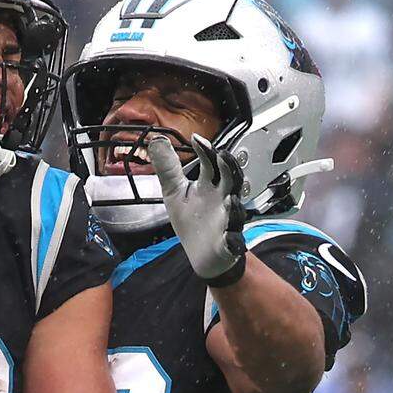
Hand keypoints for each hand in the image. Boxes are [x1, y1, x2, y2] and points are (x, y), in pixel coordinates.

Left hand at [149, 132, 246, 284]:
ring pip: (236, 210)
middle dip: (229, 168)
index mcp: (209, 185)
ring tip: (229, 198)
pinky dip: (233, 238)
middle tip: (221, 156)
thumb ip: (168, 168)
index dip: (206, 151)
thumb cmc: (192, 220)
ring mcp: (227, 221)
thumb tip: (156, 142)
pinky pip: (234, 240)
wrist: (201, 254)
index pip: (211, 164)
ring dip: (234, 204)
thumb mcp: (174, 192)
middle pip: (231, 180)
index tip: (197, 139)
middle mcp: (221, 199)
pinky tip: (230, 236)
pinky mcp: (228, 243)